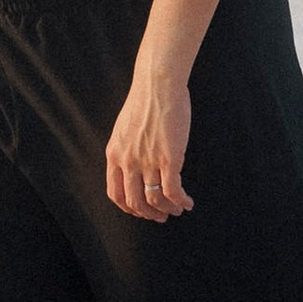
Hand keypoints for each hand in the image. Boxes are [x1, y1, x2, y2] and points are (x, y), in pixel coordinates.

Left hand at [106, 58, 192, 222]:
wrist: (158, 84)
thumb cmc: (145, 100)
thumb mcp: (125, 129)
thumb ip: (127, 148)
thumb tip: (136, 164)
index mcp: (115, 155)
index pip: (116, 193)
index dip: (129, 208)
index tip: (141, 210)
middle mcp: (128, 161)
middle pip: (135, 202)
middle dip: (149, 214)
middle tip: (161, 217)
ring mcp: (148, 161)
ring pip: (154, 199)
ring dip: (167, 210)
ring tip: (177, 210)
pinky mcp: (169, 158)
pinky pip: (173, 190)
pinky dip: (181, 201)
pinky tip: (188, 202)